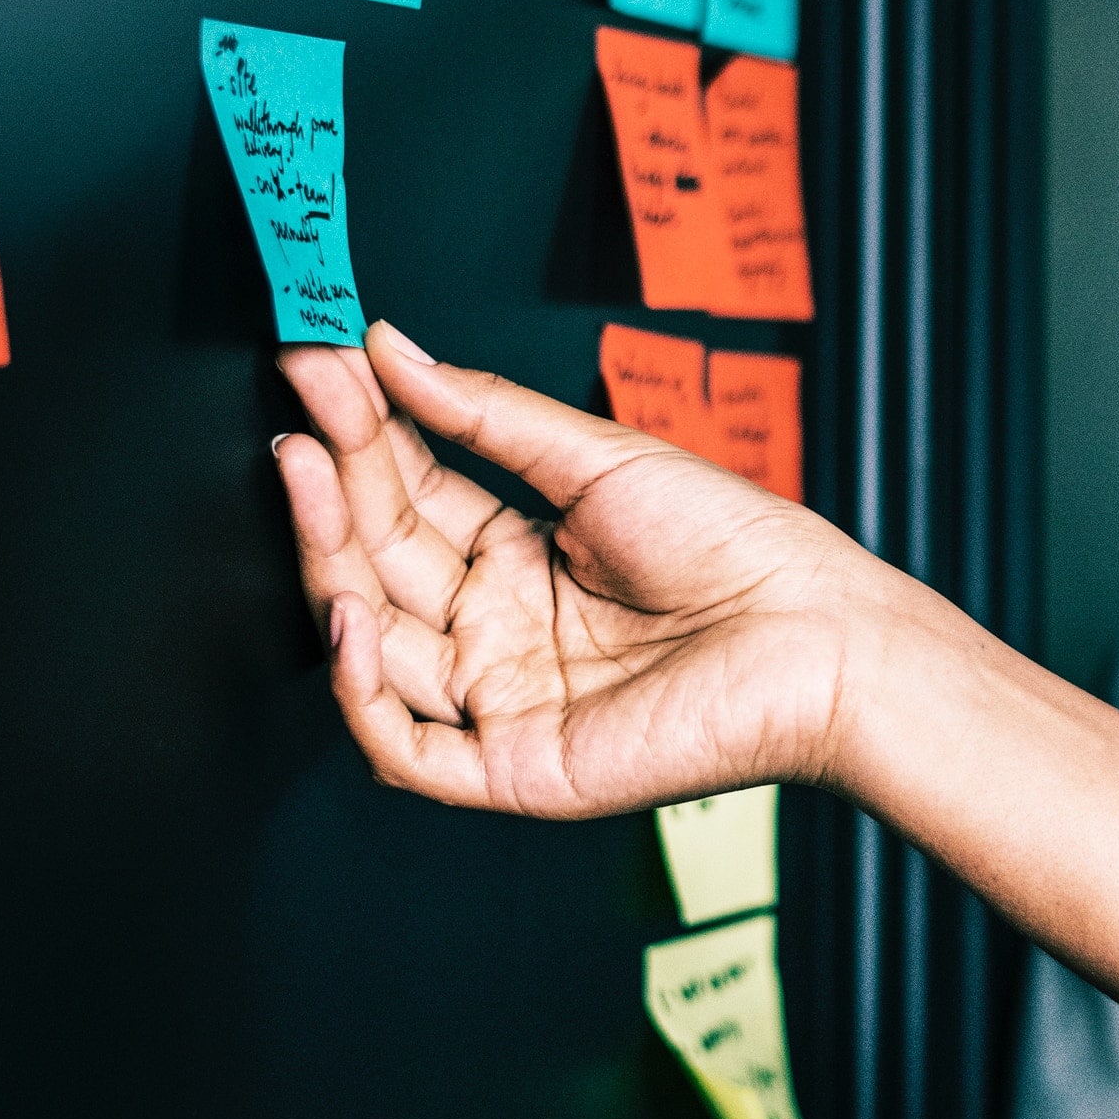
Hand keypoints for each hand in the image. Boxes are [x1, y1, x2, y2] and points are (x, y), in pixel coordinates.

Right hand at [270, 324, 884, 818]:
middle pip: (382, 564)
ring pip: (374, 648)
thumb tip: (392, 350)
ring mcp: (503, 703)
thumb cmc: (743, 550)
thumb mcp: (601, 461)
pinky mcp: (517, 768)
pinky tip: (348, 613)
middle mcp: (501, 634)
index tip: (317, 363)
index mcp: (523, 564)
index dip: (360, 437)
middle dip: (332, 486)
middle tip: (298, 413)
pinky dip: (361, 692)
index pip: (412, 499)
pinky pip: (406, 750)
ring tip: (309, 474)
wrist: (821, 634)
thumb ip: (487, 417)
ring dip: (327, 564)